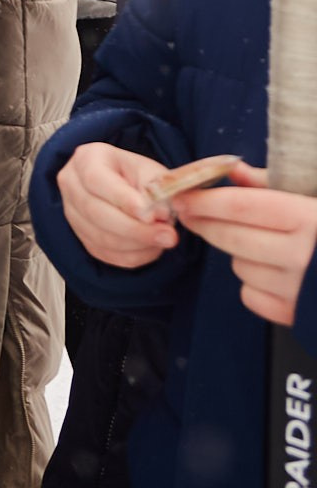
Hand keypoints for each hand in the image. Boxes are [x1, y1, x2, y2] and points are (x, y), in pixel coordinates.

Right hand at [57, 142, 178, 268]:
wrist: (126, 186)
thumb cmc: (138, 176)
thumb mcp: (152, 171)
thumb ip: (157, 189)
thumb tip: (159, 216)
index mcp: (86, 158)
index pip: (96, 179)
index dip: (122, 199)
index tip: (150, 215)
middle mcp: (71, 184)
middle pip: (94, 211)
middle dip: (134, 228)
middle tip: (169, 236)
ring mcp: (71, 211)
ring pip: (99, 237)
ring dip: (137, 244)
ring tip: (164, 240)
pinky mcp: (79, 235)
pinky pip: (104, 253)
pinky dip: (132, 255)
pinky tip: (152, 247)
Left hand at [173, 164, 316, 326]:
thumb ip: (275, 184)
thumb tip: (231, 171)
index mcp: (310, 219)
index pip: (240, 206)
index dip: (205, 199)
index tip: (183, 194)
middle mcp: (303, 256)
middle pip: (230, 236)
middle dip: (205, 222)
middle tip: (192, 211)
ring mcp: (299, 290)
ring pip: (239, 266)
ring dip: (236, 253)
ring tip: (257, 243)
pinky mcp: (297, 317)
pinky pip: (251, 296)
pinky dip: (252, 283)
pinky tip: (271, 271)